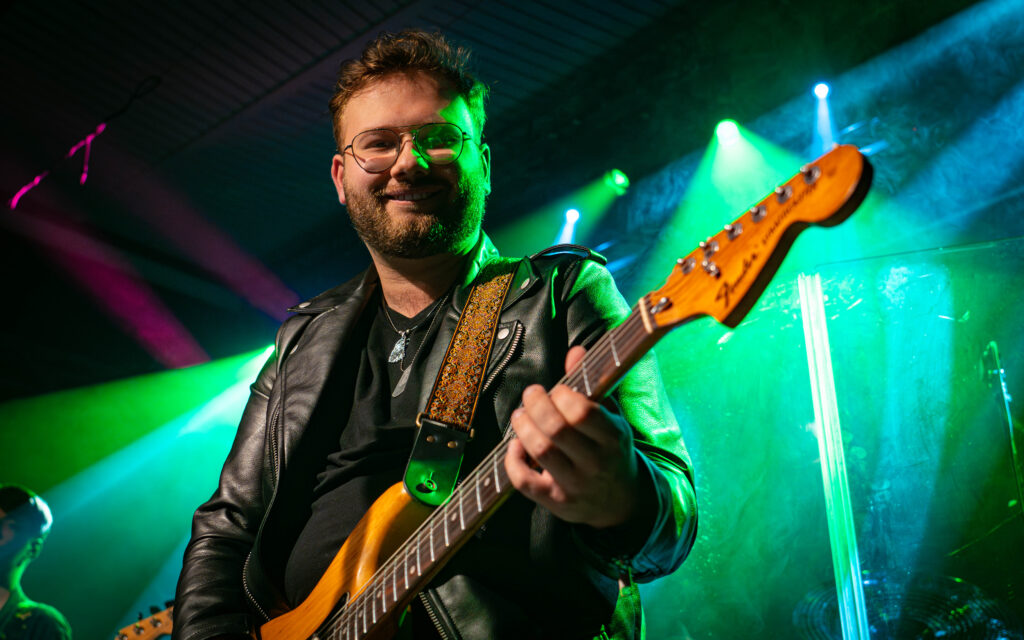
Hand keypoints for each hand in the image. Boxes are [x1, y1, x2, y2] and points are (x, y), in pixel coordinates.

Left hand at [505, 345, 639, 527]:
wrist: (621, 502)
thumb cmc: (610, 450)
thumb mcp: (610, 417)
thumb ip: (591, 384)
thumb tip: (575, 351)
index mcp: (613, 438)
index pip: (582, 412)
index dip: (562, 395)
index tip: (557, 391)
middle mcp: (596, 463)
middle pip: (556, 428)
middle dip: (536, 404)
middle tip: (531, 394)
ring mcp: (575, 485)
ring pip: (539, 450)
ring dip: (522, 426)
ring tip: (521, 415)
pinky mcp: (555, 502)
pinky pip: (524, 481)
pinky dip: (513, 459)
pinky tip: (516, 445)